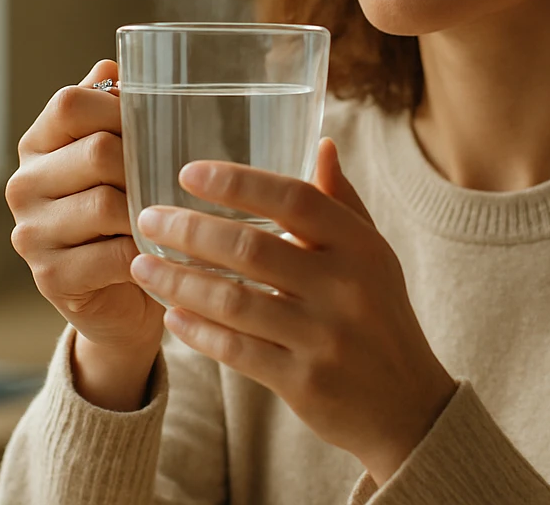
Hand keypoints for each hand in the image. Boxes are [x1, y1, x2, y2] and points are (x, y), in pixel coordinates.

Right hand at [7, 59, 163, 357]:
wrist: (120, 299)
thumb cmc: (125, 214)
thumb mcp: (118, 158)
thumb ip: (112, 110)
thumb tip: (114, 63)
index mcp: (38, 145)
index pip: (71, 103)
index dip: (119, 109)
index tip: (153, 128)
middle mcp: (23, 186)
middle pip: (97, 151)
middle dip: (143, 166)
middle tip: (170, 181)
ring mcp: (31, 235)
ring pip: (106, 204)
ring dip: (147, 211)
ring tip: (169, 216)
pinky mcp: (51, 279)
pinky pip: (113, 255)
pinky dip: (144, 252)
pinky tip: (159, 252)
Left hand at [128, 138, 457, 484]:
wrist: (408, 405)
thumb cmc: (381, 316)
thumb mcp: (374, 256)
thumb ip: (342, 203)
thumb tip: (322, 143)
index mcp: (360, 247)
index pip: (295, 199)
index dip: (239, 182)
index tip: (190, 173)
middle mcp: (344, 288)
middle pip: (252, 248)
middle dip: (189, 230)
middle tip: (148, 217)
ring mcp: (323, 338)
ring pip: (233, 301)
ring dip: (179, 280)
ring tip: (142, 264)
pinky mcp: (303, 382)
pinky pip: (236, 350)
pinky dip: (198, 330)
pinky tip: (172, 314)